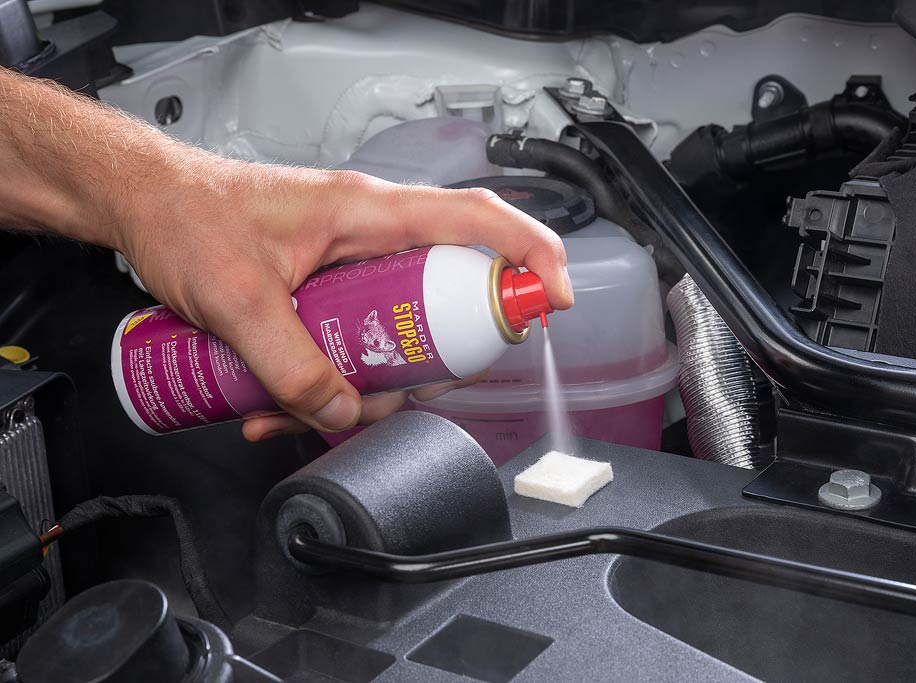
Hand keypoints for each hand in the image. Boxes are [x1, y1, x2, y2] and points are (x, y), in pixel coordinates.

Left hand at [114, 156, 572, 440]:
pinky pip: (357, 343)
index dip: (530, 255)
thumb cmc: (189, 217)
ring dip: (361, 385)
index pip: (476, 220)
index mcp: (369, 213)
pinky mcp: (332, 292)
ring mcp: (355, 267)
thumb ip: (292, 364)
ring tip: (292, 409)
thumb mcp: (237, 298)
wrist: (147, 207)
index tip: (554, 299)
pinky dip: (328, 382)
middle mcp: (373, 237)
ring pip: (399, 335)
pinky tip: (279, 403)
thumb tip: (342, 411)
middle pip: (446, 300)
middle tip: (384, 393)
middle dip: (426, 363)